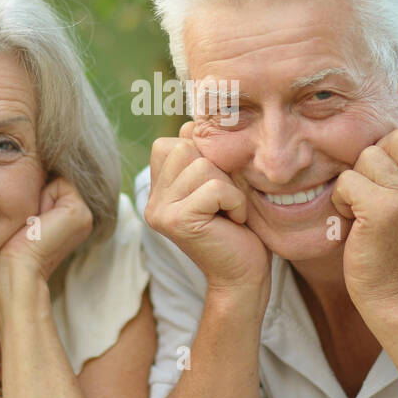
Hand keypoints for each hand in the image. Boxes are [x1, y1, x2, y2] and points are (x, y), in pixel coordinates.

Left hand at [0, 177, 93, 312]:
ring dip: (38, 196)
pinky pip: (59, 183)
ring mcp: (85, 214)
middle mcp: (83, 216)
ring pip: (57, 180)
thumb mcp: (25, 218)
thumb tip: (30, 172)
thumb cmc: (11, 252)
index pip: (51, 183)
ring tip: (32, 224)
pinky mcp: (80, 212)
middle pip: (54, 179)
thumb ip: (36, 198)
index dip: (34, 194)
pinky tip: (37, 222)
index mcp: (71, 219)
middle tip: (29, 224)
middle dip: (37, 194)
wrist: (16, 273)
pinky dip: (43, 197)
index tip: (27, 222)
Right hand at [145, 121, 270, 296]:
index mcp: (160, 187)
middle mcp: (153, 198)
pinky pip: (214, 187)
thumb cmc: (240, 229)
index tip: (218, 190)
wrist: (244, 277)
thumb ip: (204, 154)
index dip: (206, 155)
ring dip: (229, 187)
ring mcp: (160, 211)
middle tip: (225, 203)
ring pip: (202, 165)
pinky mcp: (175, 221)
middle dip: (218, 169)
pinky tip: (232, 222)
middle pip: (186, 147)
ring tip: (229, 212)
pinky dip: (234, 201)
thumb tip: (195, 120)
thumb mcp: (221, 182)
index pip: (174, 140)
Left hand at [331, 127, 397, 322]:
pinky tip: (351, 220)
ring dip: (355, 179)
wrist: (395, 296)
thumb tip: (385, 134)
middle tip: (370, 190)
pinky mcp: (385, 210)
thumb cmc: (393, 248)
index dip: (394, 148)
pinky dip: (341, 198)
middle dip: (375, 157)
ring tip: (360, 207)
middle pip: (397, 136)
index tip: (385, 178)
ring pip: (369, 155)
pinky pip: (348, 179)